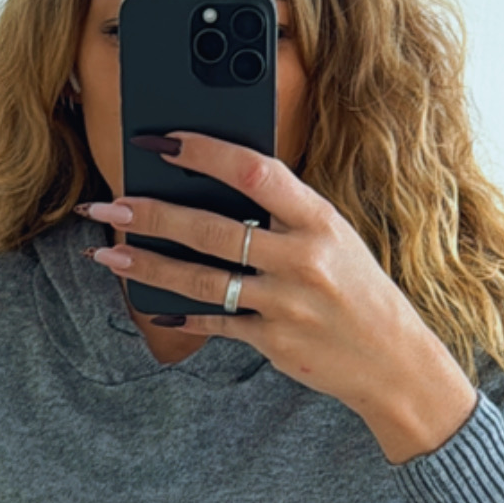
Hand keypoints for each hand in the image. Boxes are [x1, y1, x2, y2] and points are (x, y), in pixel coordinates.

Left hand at [80, 129, 477, 462]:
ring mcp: (286, 303)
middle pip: (212, 229)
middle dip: (153, 214)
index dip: (205, 152)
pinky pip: (218, 323)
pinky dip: (185, 317)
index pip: (253, 171)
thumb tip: (218, 190)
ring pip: (203, 280)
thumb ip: (285, 215)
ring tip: (110, 255)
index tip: (164, 142)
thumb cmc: (357, 289)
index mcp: (319, 218)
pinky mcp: (275, 342)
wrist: (394, 361)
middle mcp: (302, 258)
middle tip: (110, 205)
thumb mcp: (334, 238)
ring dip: (150, 266)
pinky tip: (155, 310)